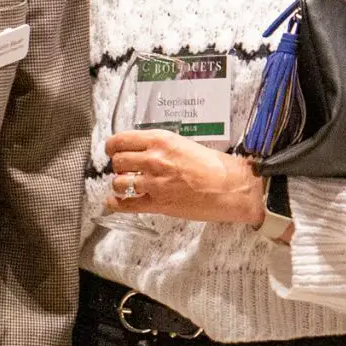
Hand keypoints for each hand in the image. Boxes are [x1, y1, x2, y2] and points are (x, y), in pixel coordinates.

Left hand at [103, 130, 264, 224]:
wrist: (232, 188)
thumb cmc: (217, 166)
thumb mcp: (186, 144)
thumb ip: (163, 148)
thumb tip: (147, 152)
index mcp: (161, 140)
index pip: (120, 140)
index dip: (113, 147)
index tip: (114, 150)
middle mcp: (153, 159)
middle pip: (117, 162)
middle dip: (119, 166)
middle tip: (126, 170)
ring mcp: (154, 183)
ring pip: (118, 183)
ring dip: (120, 185)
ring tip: (128, 186)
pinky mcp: (158, 204)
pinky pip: (126, 205)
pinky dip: (117, 204)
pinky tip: (115, 202)